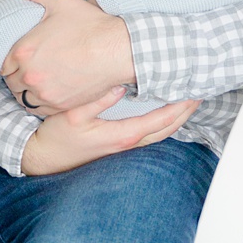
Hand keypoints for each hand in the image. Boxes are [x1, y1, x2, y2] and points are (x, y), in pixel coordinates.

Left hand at [1, 0, 134, 110]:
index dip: (11, 60)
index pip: (3, 63)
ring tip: (37, 81)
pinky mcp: (60, 105)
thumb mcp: (61, 0)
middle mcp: (29, 76)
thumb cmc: (90, 26)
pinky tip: (47, 92)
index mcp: (24, 51)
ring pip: (23, 98)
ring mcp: (45, 93)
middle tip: (30, 68)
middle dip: (18, 75)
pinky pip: (39, 110)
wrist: (118, 50)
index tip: (20, 58)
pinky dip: (39, 103)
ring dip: (26, 91)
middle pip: (11, 82)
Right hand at [20, 89, 200, 174]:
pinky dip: (164, 121)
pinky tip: (167, 111)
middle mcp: (127, 144)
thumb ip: (97, 100)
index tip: (193, 91)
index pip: (161, 120)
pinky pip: (150, 134)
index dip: (180, 106)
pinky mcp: (118, 146)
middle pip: (168, 128)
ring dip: (178, 117)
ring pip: (161, 133)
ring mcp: (124, 147)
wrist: (42, 157)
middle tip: (201, 90)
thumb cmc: (55, 137)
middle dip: (186, 111)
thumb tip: (120, 85)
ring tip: (189, 99)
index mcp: (122, 135)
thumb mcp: (73, 114)